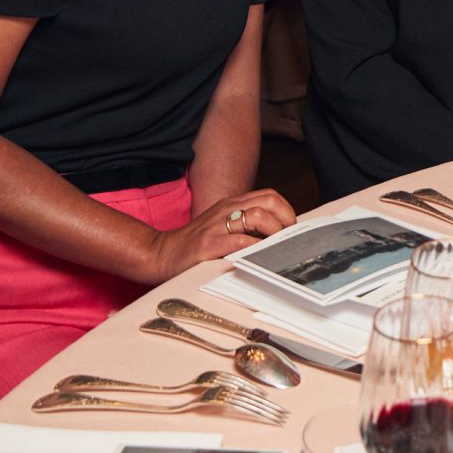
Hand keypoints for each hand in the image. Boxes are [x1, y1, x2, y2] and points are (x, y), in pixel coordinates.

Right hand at [142, 188, 297, 283]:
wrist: (162, 253)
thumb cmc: (195, 244)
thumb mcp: (222, 226)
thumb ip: (244, 225)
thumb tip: (277, 233)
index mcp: (231, 204)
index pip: (269, 196)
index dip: (286, 210)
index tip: (290, 228)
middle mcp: (226, 209)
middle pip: (268, 201)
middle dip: (286, 219)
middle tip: (288, 238)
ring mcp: (217, 225)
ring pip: (258, 215)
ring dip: (274, 231)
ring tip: (276, 246)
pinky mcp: (209, 243)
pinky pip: (240, 241)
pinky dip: (255, 247)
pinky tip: (258, 256)